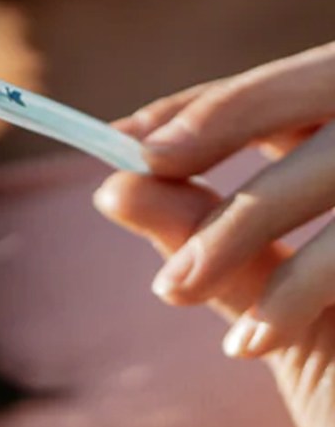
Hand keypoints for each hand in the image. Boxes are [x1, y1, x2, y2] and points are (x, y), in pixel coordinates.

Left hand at [94, 41, 334, 426]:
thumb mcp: (267, 294)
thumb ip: (204, 234)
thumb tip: (114, 185)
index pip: (289, 89)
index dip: (207, 107)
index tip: (124, 140)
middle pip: (323, 82)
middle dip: (225, 117)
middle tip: (143, 163)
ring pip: (333, 166)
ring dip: (235, 225)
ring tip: (173, 289)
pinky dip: (292, 293)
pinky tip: (249, 344)